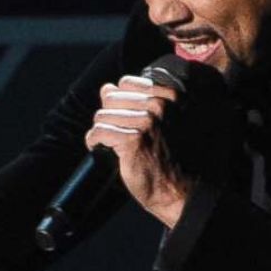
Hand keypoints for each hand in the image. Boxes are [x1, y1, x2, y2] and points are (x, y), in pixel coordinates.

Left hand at [85, 74, 193, 227]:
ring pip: (102, 115)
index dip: (119, 100)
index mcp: (168, 98)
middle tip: (116, 132)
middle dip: (109, 115)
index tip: (122, 116)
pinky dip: (94, 141)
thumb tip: (106, 88)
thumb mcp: (159, 121)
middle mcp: (158, 107)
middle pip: (111, 98)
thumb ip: (136, 101)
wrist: (176, 187)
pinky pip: (98, 132)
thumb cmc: (168, 155)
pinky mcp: (132, 141)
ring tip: (110, 142)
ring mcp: (146, 122)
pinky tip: (102, 148)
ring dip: (101, 130)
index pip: (126, 83)